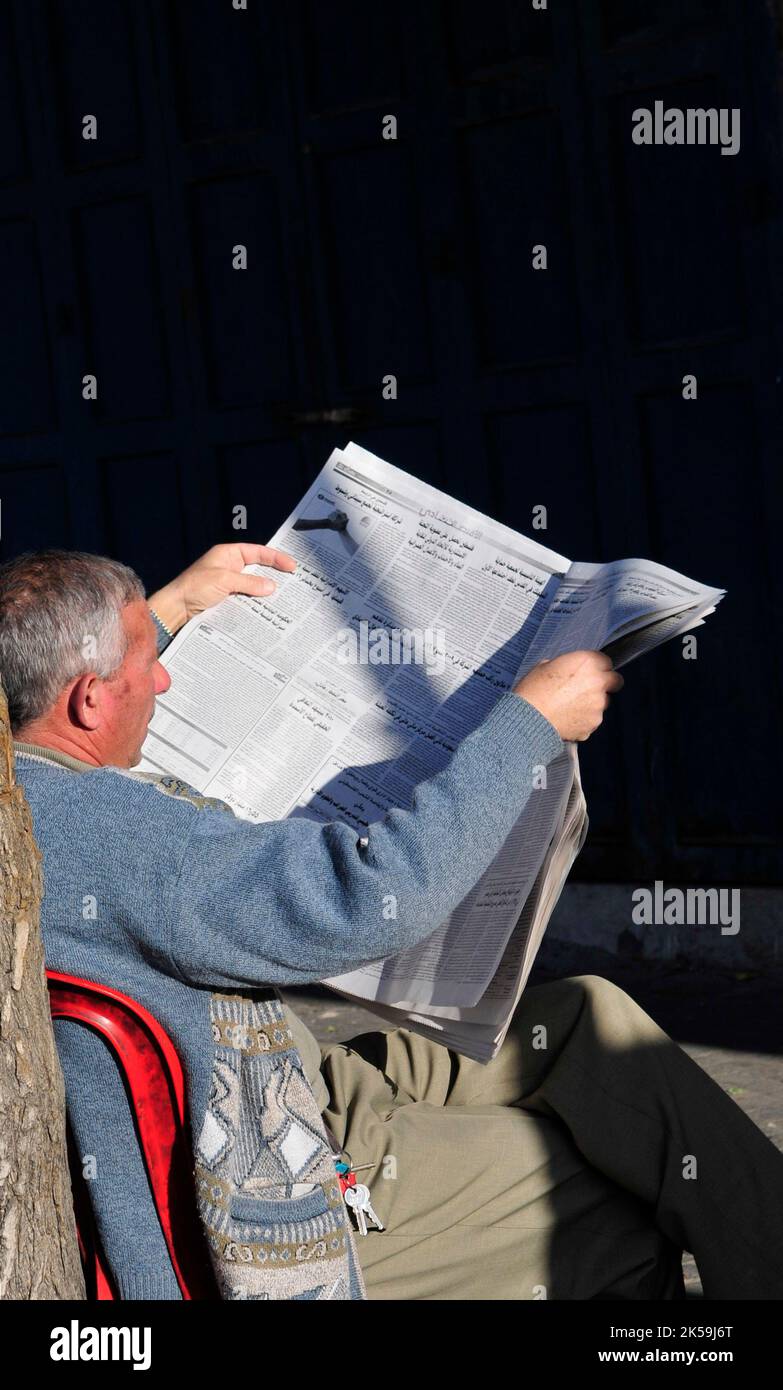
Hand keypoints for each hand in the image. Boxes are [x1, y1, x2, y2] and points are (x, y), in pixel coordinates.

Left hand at [147, 543, 296, 634]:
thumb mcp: (224, 581)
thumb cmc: (194, 587)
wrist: (176, 609)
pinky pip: (246, 598)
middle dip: (274, 574)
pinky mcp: (226, 598)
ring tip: (284, 597)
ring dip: (266, 591)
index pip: (257, 552)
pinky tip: (267, 608)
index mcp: (228, 554)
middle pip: (258, 568)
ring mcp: (228, 583)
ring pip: (253, 585)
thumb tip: (271, 586)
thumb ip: (249, 583)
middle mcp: (229, 566)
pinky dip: (257, 602)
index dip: (275, 557)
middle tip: (293, 581)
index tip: (291, 566)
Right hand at [514, 649, 623, 741]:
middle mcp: (598, 682)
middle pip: (614, 681)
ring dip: (592, 704)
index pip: (605, 661)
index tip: (589, 672)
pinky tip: (567, 720)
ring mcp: (598, 705)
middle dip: (605, 684)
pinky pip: (593, 720)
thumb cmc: (533, 690)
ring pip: (603, 702)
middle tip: (588, 689)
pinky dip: (584, 720)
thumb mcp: (545, 666)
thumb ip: (565, 667)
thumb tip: (567, 671)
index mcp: (588, 662)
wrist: (528, 717)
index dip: (597, 667)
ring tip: (570, 708)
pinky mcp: (594, 723)